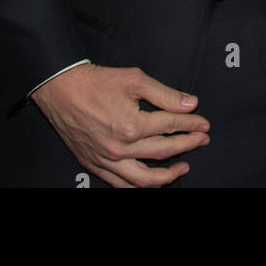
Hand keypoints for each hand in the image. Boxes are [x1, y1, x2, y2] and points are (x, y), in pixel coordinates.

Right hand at [30, 63, 209, 187]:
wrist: (62, 90)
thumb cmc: (97, 82)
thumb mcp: (135, 80)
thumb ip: (165, 94)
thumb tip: (190, 104)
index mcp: (132, 125)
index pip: (171, 126)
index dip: (191, 124)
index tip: (204, 123)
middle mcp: (120, 148)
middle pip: (163, 152)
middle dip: (188, 145)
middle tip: (202, 140)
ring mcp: (107, 160)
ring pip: (144, 179)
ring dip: (168, 176)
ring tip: (183, 168)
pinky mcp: (95, 165)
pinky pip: (121, 185)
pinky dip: (140, 186)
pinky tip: (152, 181)